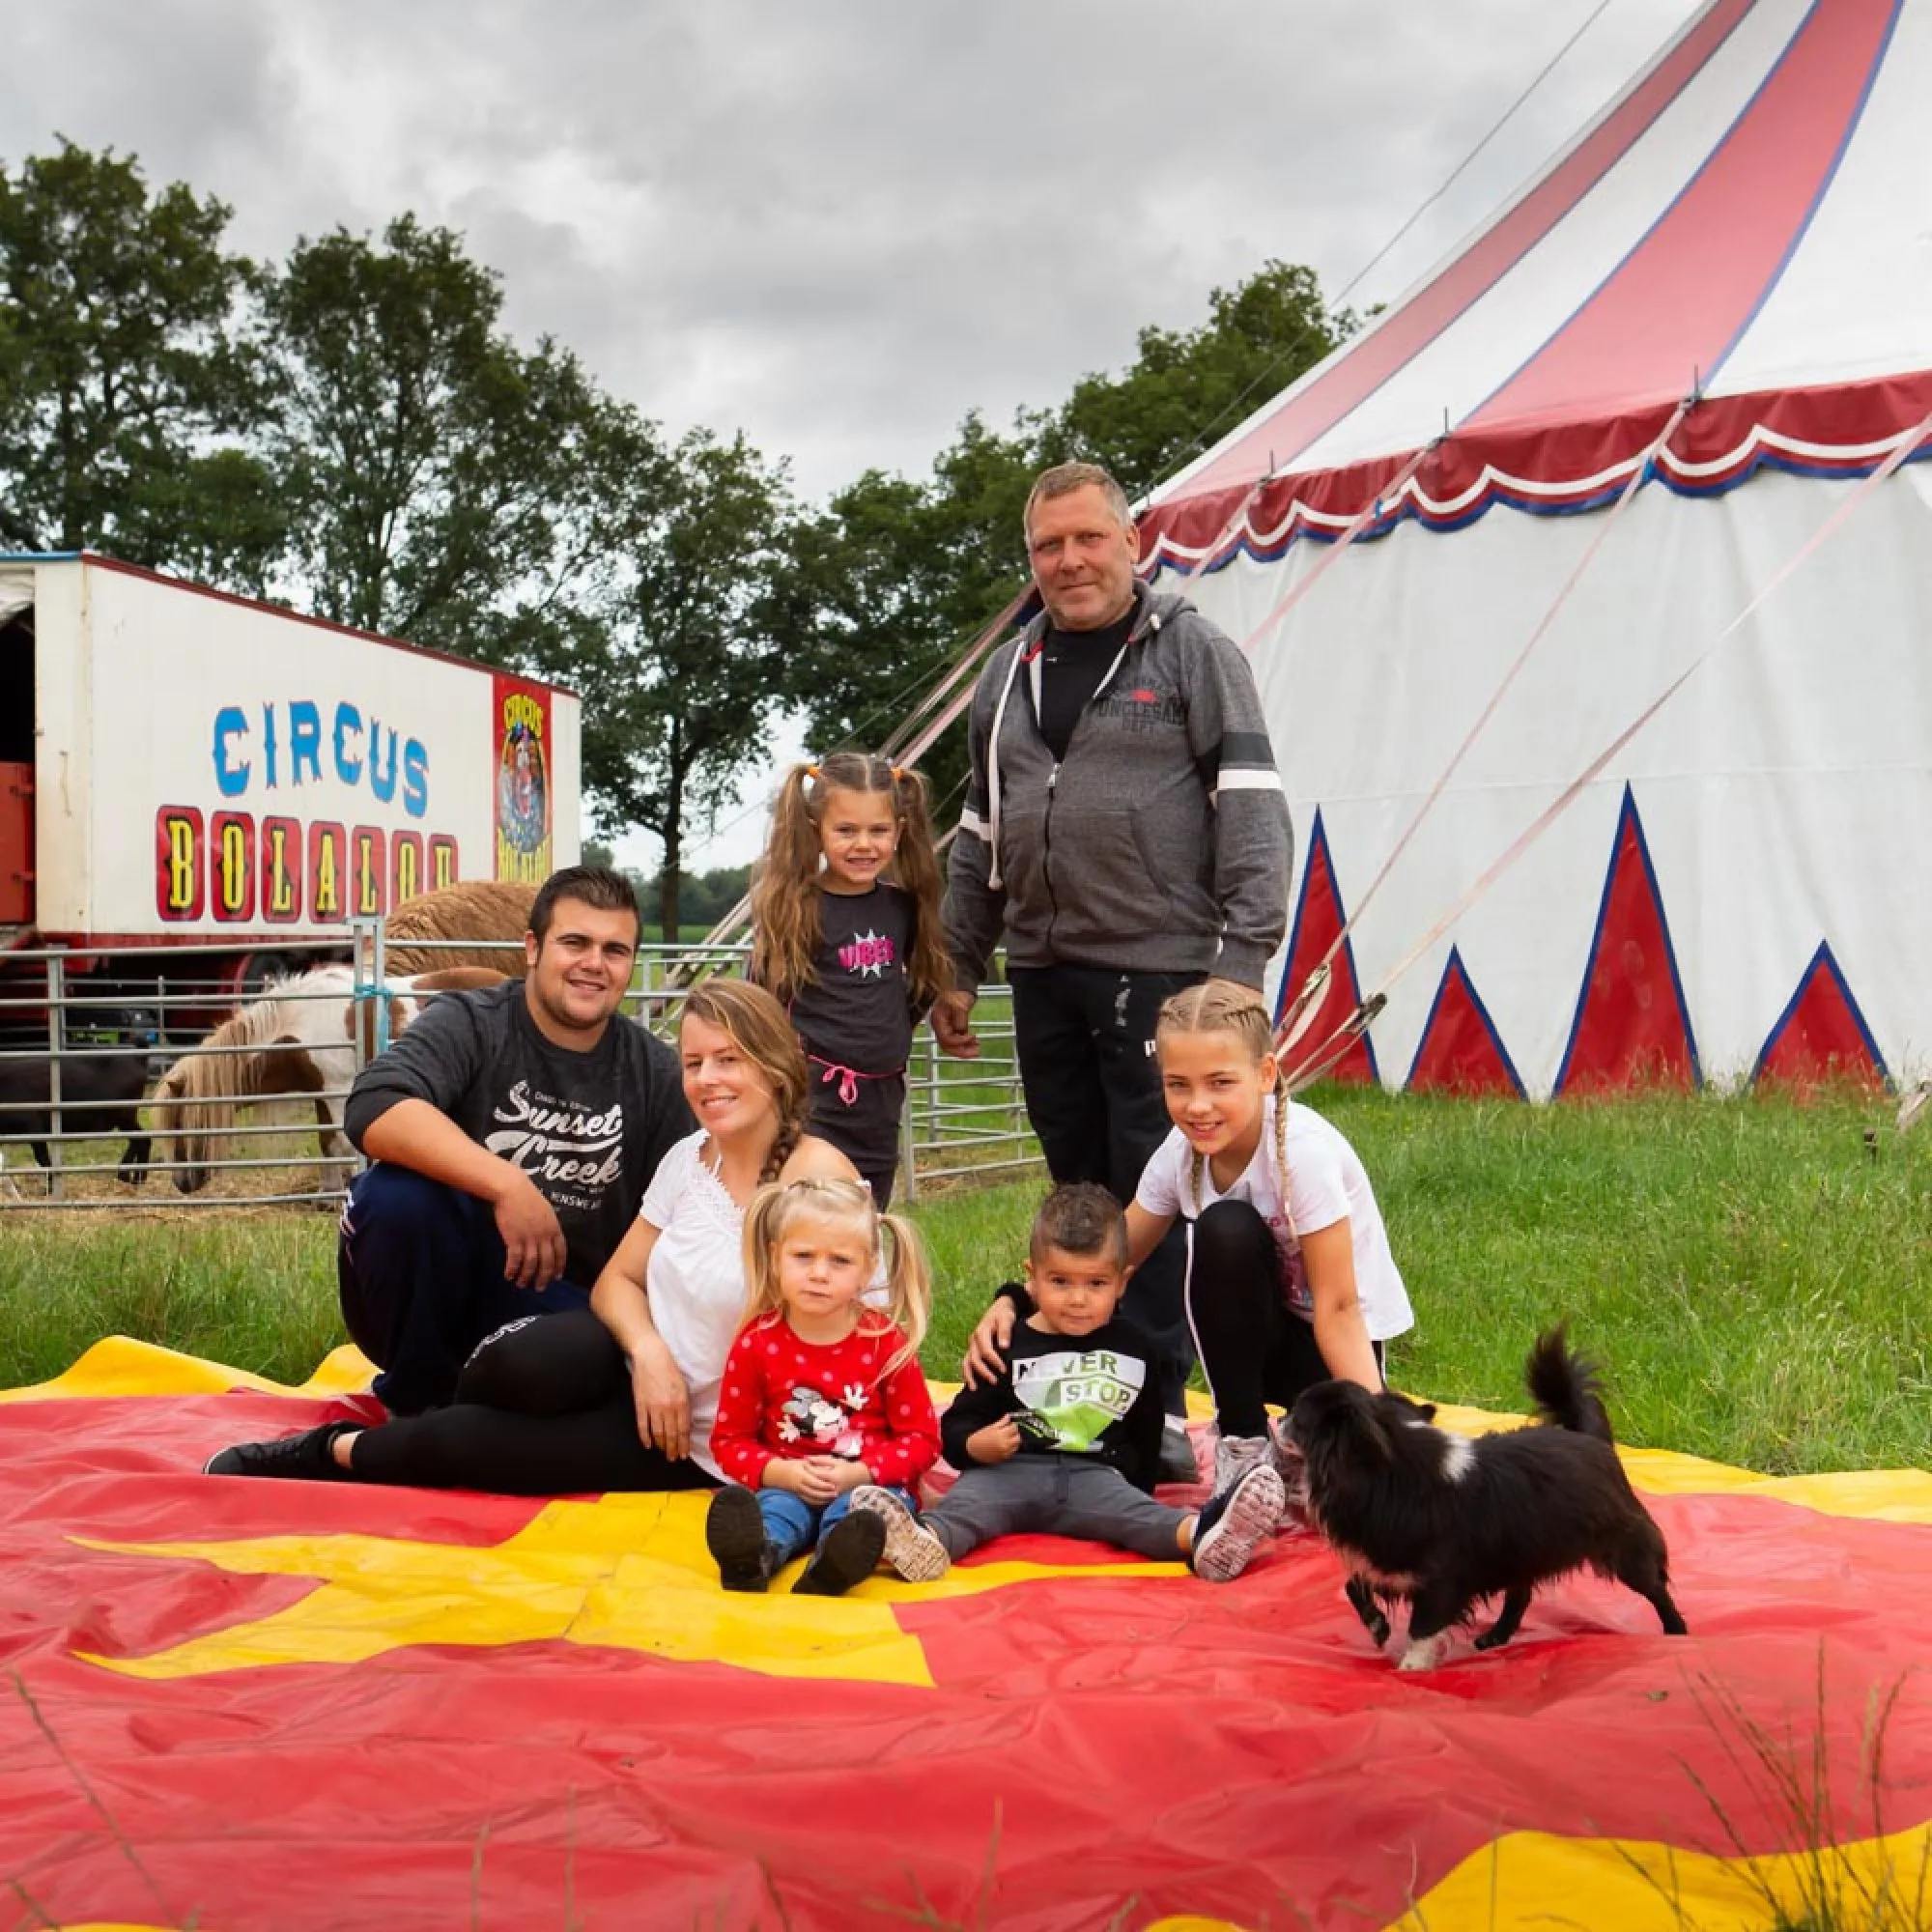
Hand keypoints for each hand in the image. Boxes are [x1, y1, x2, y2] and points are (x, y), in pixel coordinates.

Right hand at [492, 1170, 566, 1289]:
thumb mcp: (545, 1210)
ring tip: (522, 1284)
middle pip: (547, 1262)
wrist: (512, 1189)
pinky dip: (512, 1269)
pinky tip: (509, 1276)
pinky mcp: (514, 1239)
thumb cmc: (527, 1196)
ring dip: (527, 1277)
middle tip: (540, 1287)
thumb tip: (548, 1236)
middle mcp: (544, 1236)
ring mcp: (530, 1238)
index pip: (561, 1251)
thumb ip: (548, 1225)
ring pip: (532, 1264)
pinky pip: (515, 1260)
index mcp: (554, 1228)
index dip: (559, 1266)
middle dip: (544, 1277)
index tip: (557, 1277)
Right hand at [629, 1337, 690, 1459]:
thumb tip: (685, 1422)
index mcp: (681, 1402)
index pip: (683, 1429)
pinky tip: (649, 1445)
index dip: (683, 1444)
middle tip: (673, 1458)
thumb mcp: (683, 1386)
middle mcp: (668, 1407)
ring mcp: (653, 1408)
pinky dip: (646, 1438)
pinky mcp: (640, 1405)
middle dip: (673, 1449)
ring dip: (661, 1446)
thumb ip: (685, 1405)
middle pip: (671, 1434)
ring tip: (664, 1453)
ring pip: (658, 1433)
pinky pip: (643, 1426)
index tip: (684, 1453)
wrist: (651, 1357)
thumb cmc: (670, 1370)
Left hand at [788, 1455, 851, 1503]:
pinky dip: (812, 1497)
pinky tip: (806, 1493)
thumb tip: (807, 1458)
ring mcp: (832, 1495)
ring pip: (816, 1495)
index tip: (802, 1464)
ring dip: (807, 1489)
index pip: (816, 1474)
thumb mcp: (834, 1461)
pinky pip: (820, 1500)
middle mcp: (832, 1487)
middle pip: (815, 1485)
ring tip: (801, 1483)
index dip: (808, 1469)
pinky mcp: (832, 1500)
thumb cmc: (846, 1466)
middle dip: (806, 1479)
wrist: (858, 1477)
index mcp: (833, 1476)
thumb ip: (820, 1460)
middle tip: (799, 1473)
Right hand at [931, 989, 980, 1059]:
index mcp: (938, 1020)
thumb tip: (961, 1034)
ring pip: (951, 1045)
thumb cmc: (959, 994)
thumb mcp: (961, 1006)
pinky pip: (955, 1040)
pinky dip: (965, 1043)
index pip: (946, 1038)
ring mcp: (943, 1028)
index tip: (972, 1037)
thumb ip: (960, 1022)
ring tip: (977, 1050)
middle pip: (947, 1045)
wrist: (961, 986)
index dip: (959, 1042)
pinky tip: (974, 1043)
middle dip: (962, 1051)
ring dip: (964, 1049)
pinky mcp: (950, 1028)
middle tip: (976, 1053)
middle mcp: (938, 1026)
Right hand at [962, 1297, 1016, 1387]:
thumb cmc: (1004, 1314)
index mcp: (981, 1332)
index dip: (994, 1361)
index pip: (986, 1350)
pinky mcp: (973, 1350)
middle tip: (994, 1381)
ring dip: (970, 1376)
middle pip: (974, 1359)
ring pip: (967, 1362)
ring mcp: (972, 1346)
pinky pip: (967, 1363)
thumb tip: (1004, 1346)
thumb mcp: (1006, 1317)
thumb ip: (1005, 1330)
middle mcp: (973, 1340)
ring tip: (975, 1388)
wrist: (1000, 1308)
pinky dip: (968, 1374)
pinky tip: (972, 1385)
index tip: (1003, 1370)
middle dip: (983, 1372)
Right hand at [966, 1417, 1022, 1463]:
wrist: (972, 1450)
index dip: (1013, 1425)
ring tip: (1007, 1438)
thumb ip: (1001, 1422)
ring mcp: (1004, 1453)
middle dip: (1015, 1433)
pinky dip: (1011, 1448)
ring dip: (1014, 1441)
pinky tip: (1004, 1445)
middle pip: (1018, 1438)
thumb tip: (1008, 1417)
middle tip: (1010, 1431)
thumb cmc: (979, 1438)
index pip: (1014, 1428)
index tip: (1011, 1424)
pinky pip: (1012, 1452)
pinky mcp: (1004, 1458)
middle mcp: (1004, 1445)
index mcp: (1000, 1435)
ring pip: (1016, 1445)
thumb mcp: (990, 1427)